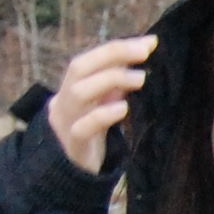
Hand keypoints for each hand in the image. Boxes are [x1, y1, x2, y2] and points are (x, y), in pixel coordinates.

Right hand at [48, 35, 156, 175]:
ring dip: (111, 80)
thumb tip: (145, 49)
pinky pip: (83, 127)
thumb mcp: (103, 102)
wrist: (67, 170)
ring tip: (140, 79)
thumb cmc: (90, 129)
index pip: (88, 59)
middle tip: (145, 53)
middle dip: (112, 55)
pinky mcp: (74, 144)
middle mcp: (64, 99)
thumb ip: (118, 81)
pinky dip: (103, 114)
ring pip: (78, 93)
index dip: (116, 48)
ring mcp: (65, 120)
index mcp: (71, 86)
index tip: (149, 42)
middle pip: (78, 68)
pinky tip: (123, 108)